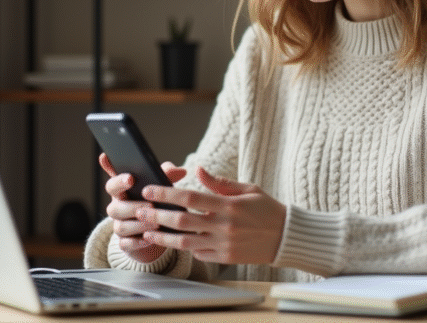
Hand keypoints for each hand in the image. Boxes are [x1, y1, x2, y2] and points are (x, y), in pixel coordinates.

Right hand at [99, 153, 185, 263]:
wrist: (155, 231)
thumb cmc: (156, 201)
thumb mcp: (160, 187)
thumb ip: (167, 175)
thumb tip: (181, 171)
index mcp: (122, 192)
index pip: (112, 184)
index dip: (119, 181)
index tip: (131, 178)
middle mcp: (117, 208)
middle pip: (114, 207)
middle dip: (133, 206)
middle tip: (151, 205)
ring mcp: (119, 226)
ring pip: (121, 227)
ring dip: (139, 225)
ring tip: (156, 224)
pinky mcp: (124, 243)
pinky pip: (126, 243)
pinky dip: (138, 242)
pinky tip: (150, 239)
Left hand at [136, 166, 286, 264]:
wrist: (286, 237)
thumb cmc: (267, 209)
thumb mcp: (248, 189)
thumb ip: (220, 182)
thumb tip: (198, 169)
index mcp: (228, 204)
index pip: (190, 197)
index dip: (167, 193)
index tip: (150, 189)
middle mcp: (224, 225)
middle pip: (182, 220)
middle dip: (157, 215)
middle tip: (140, 211)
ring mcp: (223, 244)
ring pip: (185, 242)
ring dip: (163, 237)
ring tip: (148, 231)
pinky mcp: (225, 258)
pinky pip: (199, 253)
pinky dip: (186, 247)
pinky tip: (174, 242)